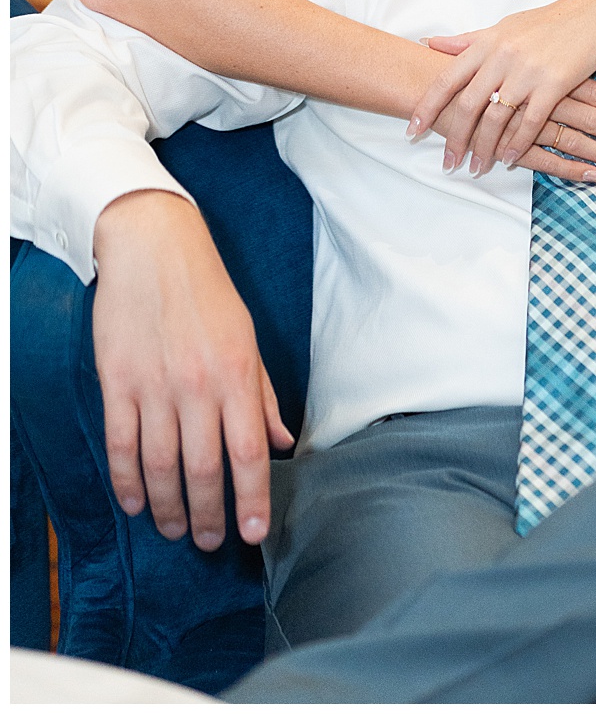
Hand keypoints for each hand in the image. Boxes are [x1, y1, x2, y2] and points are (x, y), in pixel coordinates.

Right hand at [92, 190, 292, 550]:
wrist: (154, 247)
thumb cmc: (208, 292)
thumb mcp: (248, 337)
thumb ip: (264, 395)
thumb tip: (283, 442)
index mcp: (238, 373)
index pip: (248, 452)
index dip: (251, 500)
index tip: (253, 534)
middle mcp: (198, 385)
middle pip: (203, 470)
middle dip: (209, 515)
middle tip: (211, 542)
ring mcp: (155, 386)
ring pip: (161, 467)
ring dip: (168, 508)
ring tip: (176, 529)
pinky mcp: (118, 382)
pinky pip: (122, 446)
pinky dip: (127, 482)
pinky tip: (134, 503)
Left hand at [408, 0, 595, 177]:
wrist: (593, 12)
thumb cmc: (548, 21)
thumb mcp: (503, 26)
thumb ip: (467, 41)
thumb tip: (429, 43)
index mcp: (487, 43)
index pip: (447, 78)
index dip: (427, 105)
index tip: (412, 129)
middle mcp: (502, 56)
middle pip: (467, 104)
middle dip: (454, 137)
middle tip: (448, 161)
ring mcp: (528, 71)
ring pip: (496, 118)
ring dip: (484, 147)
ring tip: (476, 166)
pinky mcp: (554, 83)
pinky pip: (529, 121)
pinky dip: (517, 143)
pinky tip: (510, 158)